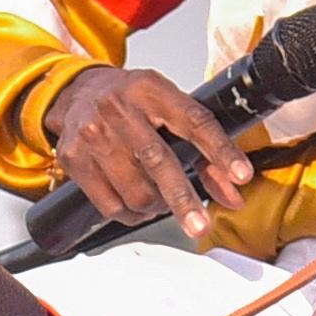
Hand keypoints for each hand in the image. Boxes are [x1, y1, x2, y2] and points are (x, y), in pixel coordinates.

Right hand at [43, 68, 252, 243]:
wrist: (76, 93)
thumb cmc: (130, 102)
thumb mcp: (167, 109)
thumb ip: (202, 150)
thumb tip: (231, 191)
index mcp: (150, 90)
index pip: (194, 121)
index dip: (221, 150)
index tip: (241, 176)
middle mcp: (119, 108)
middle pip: (158, 161)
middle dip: (184, 198)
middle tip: (200, 225)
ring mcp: (93, 134)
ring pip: (135, 191)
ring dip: (156, 206)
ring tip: (161, 200)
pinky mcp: (74, 158)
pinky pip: (111, 205)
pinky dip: (132, 214)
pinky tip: (137, 204)